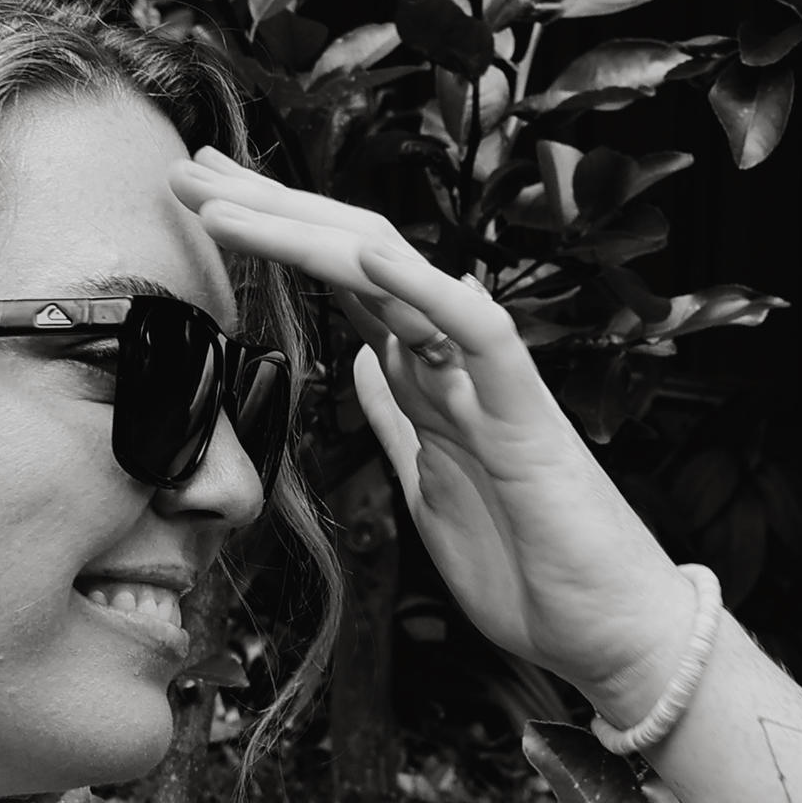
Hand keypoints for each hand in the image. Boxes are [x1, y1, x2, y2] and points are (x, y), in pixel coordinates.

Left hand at [170, 149, 699, 706]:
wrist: (611, 631)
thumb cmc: (532, 566)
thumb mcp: (430, 487)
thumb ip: (400, 419)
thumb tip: (365, 363)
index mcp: (427, 379)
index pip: (344, 283)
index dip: (278, 236)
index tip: (209, 202)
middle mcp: (453, 361)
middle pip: (356, 257)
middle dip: (271, 209)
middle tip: (190, 171)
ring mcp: (488, 380)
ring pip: (395, 276)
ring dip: (305, 230)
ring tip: (227, 200)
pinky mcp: (525, 415)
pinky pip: (475, 333)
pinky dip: (422, 290)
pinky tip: (366, 256)